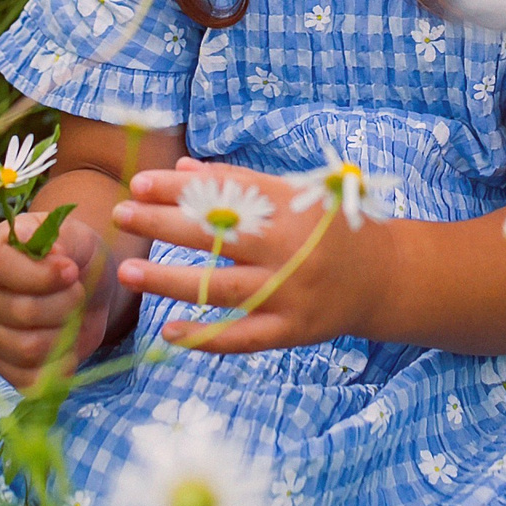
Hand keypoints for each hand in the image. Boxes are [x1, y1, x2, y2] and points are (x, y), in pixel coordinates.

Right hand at [0, 209, 105, 388]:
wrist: (88, 287)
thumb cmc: (76, 256)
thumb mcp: (76, 236)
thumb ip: (60, 238)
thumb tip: (38, 245)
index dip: (40, 274)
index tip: (71, 270)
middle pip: (20, 311)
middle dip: (64, 304)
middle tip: (79, 292)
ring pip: (27, 348)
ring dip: (64, 335)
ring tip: (73, 318)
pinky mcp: (5, 366)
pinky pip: (28, 380)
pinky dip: (58, 368)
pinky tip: (69, 349)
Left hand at [110, 157, 378, 355]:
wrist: (385, 277)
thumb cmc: (331, 228)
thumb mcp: (295, 195)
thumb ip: (240, 183)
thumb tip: (183, 168)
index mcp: (290, 208)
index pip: (225, 192)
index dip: (179, 187)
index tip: (139, 182)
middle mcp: (289, 250)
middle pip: (216, 236)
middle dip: (163, 223)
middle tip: (121, 214)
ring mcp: (291, 293)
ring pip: (221, 289)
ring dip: (168, 280)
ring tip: (128, 271)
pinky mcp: (293, 330)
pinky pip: (242, 337)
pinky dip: (205, 337)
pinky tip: (169, 332)